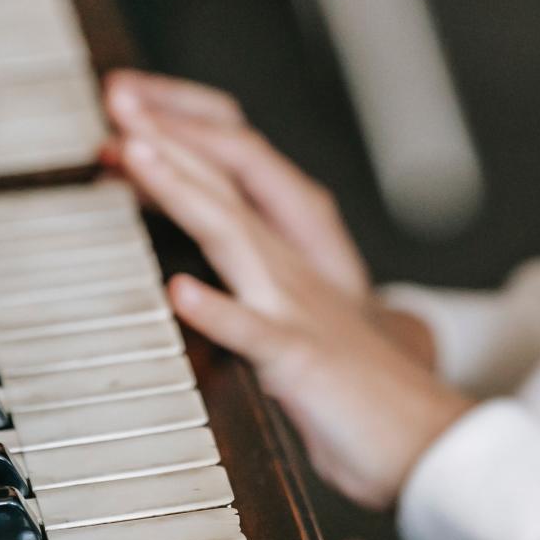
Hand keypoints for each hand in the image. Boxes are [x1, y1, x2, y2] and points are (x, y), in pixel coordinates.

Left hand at [120, 126, 469, 506]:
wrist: (423, 442)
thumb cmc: (354, 397)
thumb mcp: (288, 334)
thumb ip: (247, 300)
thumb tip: (195, 280)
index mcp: (282, 265)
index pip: (222, 186)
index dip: (173, 146)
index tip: (122, 110)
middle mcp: (287, 274)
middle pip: (220, 191)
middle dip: (166, 142)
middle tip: (117, 98)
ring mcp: (296, 311)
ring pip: (232, 239)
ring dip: (183, 195)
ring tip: (138, 155)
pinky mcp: (301, 361)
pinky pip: (255, 333)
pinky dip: (218, 310)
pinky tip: (180, 291)